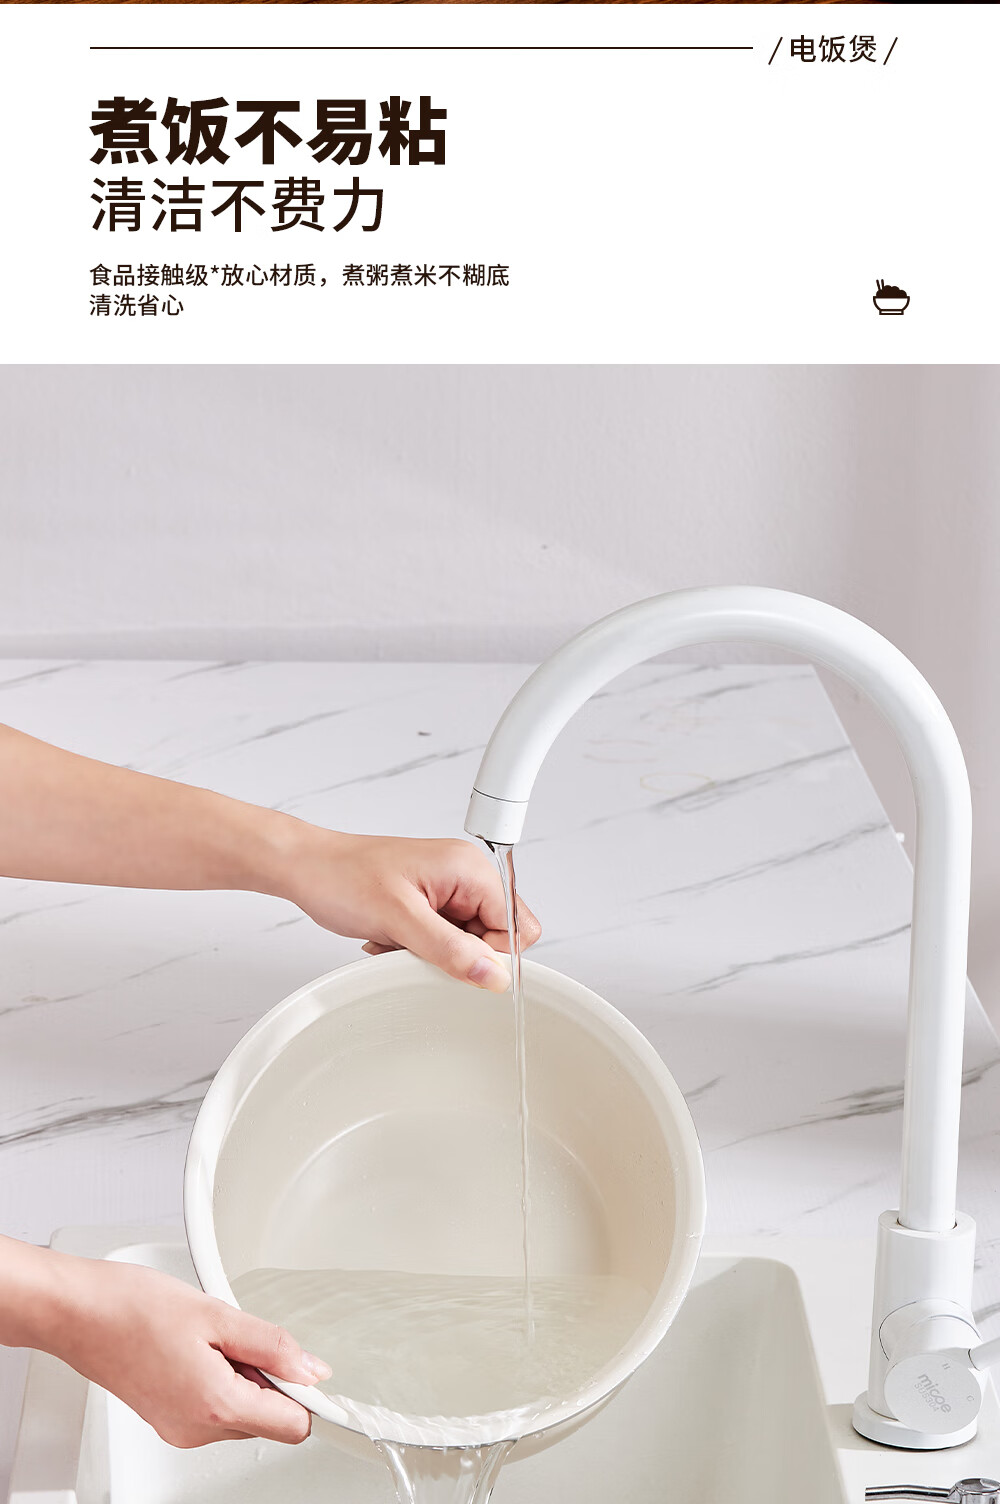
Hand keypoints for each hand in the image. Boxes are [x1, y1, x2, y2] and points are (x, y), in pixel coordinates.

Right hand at [45, 1255, 328, 1447]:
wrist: (80, 1314)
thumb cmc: (135, 1308)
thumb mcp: (218, 1314)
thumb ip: (273, 1346)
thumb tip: (313, 1370)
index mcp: (216, 1406)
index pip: (293, 1427)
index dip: (309, 1394)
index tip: (310, 1368)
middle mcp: (197, 1431)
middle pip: (269, 1420)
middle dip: (270, 1379)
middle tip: (240, 1337)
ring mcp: (180, 1430)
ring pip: (242, 1414)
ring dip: (243, 1378)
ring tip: (211, 1339)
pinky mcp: (168, 1421)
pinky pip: (215, 1409)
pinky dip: (219, 1381)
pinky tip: (196, 1348)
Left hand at [279, 832, 540, 992]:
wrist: (306, 869)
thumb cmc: (343, 876)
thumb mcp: (399, 918)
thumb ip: (451, 949)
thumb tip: (494, 975)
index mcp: (469, 869)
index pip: (518, 925)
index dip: (491, 953)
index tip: (454, 960)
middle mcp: (465, 877)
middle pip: (494, 938)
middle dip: (458, 954)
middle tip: (418, 946)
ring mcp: (448, 891)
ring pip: (467, 945)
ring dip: (434, 953)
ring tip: (399, 939)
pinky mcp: (430, 905)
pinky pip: (444, 942)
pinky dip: (419, 949)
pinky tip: (392, 939)